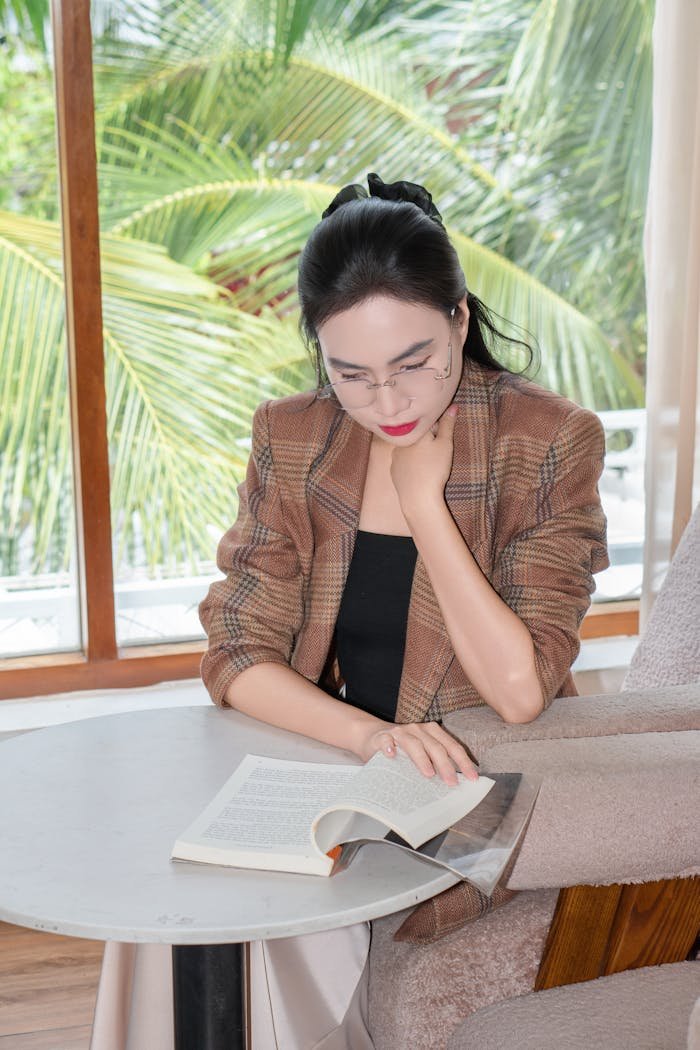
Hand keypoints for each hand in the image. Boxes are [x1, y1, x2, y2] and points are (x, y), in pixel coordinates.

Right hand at [356, 717, 477, 784]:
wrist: (372, 736)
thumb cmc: (402, 749)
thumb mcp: (422, 753)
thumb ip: (435, 762)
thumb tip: (455, 783)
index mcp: (432, 732)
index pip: (451, 746)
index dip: (463, 762)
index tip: (473, 777)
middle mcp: (417, 729)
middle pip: (435, 746)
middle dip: (446, 765)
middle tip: (452, 782)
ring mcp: (400, 733)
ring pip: (414, 744)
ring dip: (422, 759)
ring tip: (429, 773)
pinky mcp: (382, 737)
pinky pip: (386, 741)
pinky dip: (390, 747)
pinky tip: (392, 755)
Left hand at [390, 404, 457, 515]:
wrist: (418, 498)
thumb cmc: (434, 469)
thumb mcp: (445, 444)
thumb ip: (447, 424)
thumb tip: (453, 406)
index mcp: (414, 432)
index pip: (427, 422)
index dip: (438, 429)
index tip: (443, 438)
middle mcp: (401, 441)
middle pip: (417, 435)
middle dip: (428, 440)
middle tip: (438, 454)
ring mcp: (394, 456)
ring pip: (409, 448)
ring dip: (419, 452)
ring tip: (430, 465)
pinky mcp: (393, 470)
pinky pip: (404, 462)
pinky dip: (412, 464)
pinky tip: (420, 472)